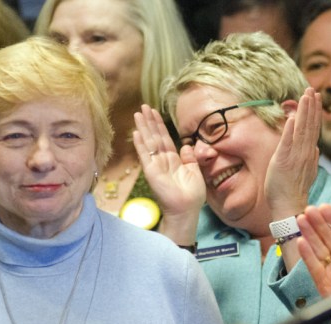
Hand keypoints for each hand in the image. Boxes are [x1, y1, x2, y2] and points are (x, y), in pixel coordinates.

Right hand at [133, 105, 204, 243]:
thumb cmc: (192, 195)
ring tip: (137, 114)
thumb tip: (185, 145)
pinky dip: (140, 144)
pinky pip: (145, 155)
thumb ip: (190, 158)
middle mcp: (162, 161)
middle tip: (143, 106)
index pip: (164, 138)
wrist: (187, 209)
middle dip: (149, 121)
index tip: (154, 112)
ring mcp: (155, 165)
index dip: (159, 125)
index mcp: (173, 160)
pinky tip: (136, 133)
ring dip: (143, 128)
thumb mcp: (195, 171)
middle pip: (154, 137)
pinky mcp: (151, 172)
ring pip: (148, 142)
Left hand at [264, 87, 320, 218]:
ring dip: (304, 112)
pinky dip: (291, 129)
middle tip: (312, 89)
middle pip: (310, 125)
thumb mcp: (305, 172)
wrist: (289, 207)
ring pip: (302, 130)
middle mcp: (305, 153)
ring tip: (305, 96)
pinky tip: (293, 116)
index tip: (316, 97)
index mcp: (308, 154)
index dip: (315, 112)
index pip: (313, 129)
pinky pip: (288, 143)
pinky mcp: (284, 161)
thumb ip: (311, 159)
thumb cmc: (293, 191)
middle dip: (311, 106)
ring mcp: (295, 157)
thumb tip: (316, 148)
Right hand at [297, 204, 330, 323]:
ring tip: (301, 219)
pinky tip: (300, 242)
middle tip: (310, 209)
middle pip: (329, 237)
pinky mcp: (323, 283)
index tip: (325, 207)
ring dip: (309, 233)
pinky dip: (307, 255)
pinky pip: (314, 267)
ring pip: (319, 248)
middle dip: (319, 223)